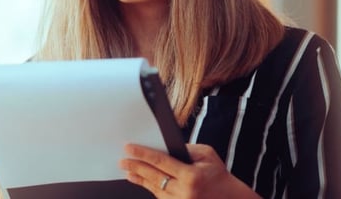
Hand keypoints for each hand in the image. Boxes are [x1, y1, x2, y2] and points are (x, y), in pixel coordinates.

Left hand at [119, 143, 259, 198]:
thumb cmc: (218, 175)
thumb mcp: (207, 155)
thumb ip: (186, 149)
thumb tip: (165, 147)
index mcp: (191, 176)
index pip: (161, 162)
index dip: (142, 154)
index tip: (129, 148)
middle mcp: (184, 192)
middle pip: (153, 177)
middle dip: (136, 167)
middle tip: (122, 161)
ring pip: (155, 189)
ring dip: (140, 179)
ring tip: (128, 171)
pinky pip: (160, 197)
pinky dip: (150, 188)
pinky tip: (141, 181)